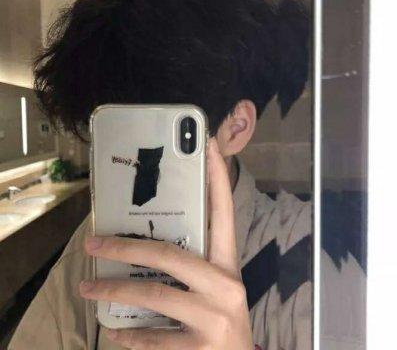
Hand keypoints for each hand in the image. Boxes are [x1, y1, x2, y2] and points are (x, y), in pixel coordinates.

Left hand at [80, 138, 253, 348]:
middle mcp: (226, 286)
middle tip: (94, 241)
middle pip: (169, 254)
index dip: (217, 178)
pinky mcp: (201, 349)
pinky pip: (152, 339)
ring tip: (88, 287)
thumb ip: (193, 267)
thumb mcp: (216, 289)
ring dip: (114, 290)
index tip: (207, 145)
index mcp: (229, 266)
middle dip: (126, 246)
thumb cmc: (223, 321)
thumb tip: (148, 244)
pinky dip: (128, 337)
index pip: (224, 213)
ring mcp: (214, 318)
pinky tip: (114, 334)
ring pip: (153, 295)